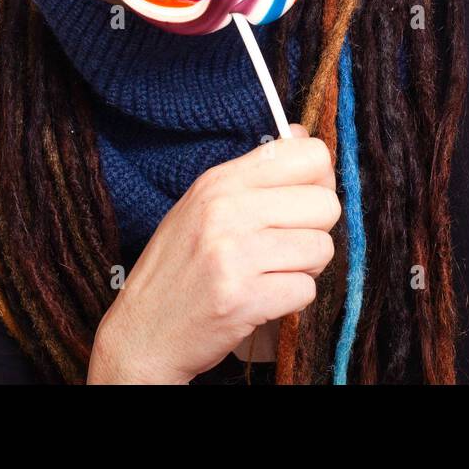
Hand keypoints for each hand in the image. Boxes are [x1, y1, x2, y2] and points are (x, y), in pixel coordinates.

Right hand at [87, 123, 338, 383]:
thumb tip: (302, 136)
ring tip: (270, 274)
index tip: (299, 204)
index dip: (317, 183)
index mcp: (219, 181)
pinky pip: (306, 290)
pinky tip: (262, 299)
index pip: (310, 156)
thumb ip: (256, 172)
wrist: (142, 332)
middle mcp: (226, 209)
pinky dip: (291, 300)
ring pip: (321, 249)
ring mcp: (233, 254)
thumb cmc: (179, 267)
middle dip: (314, 232)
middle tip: (283, 248)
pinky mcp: (242, 298)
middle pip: (326, 205)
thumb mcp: (205, 205)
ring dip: (304, 269)